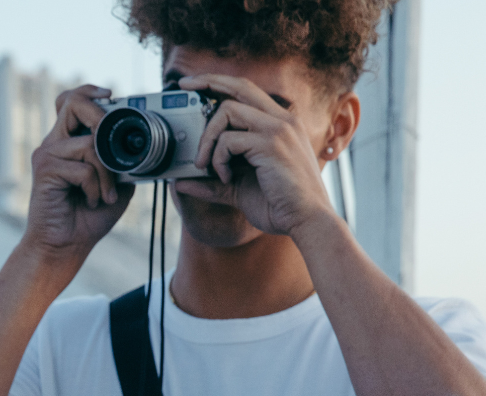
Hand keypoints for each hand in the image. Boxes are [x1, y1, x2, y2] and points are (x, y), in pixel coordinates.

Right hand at [21, 85, 134, 267]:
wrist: (64, 246)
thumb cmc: (87, 218)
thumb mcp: (115, 185)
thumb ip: (121, 162)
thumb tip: (140, 145)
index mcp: (68, 143)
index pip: (72, 101)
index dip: (90, 91)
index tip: (112, 95)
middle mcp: (54, 144)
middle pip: (73, 103)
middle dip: (100, 118)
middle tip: (112, 148)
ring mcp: (47, 155)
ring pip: (89, 144)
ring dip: (106, 173)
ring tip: (104, 195)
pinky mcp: (45, 170)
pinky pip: (83, 168)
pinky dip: (95, 188)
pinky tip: (91, 202)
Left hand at [177, 74, 335, 236]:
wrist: (307, 221)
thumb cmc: (279, 206)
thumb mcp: (238, 190)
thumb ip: (212, 183)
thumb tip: (180, 183)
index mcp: (280, 124)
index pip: (247, 91)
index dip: (220, 83)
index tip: (194, 85)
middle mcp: (282, 119)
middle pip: (239, 86)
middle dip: (208, 82)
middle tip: (184, 88)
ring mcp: (278, 129)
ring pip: (228, 111)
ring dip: (208, 139)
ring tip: (205, 165)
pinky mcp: (271, 143)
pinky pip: (229, 140)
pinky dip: (219, 159)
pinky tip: (227, 178)